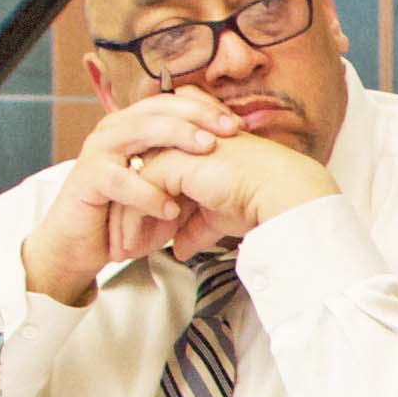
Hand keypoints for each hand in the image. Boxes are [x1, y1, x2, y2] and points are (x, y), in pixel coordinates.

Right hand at [22, 92, 244, 303]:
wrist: (84, 241)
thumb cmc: (127, 210)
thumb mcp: (166, 185)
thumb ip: (190, 168)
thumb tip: (231, 156)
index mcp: (134, 124)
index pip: (171, 102)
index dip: (204, 108)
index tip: (237, 122)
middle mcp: (115, 129)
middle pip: (158, 109)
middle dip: (197, 116)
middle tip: (228, 128)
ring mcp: (99, 150)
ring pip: (139, 132)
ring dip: (176, 138)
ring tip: (206, 149)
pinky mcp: (86, 178)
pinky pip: (120, 180)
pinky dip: (148, 193)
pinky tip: (170, 208)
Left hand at [125, 123, 337, 244]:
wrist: (276, 193)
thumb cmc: (257, 200)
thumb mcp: (218, 218)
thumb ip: (194, 228)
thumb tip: (182, 248)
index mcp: (192, 151)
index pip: (156, 178)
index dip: (144, 212)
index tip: (140, 242)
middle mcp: (181, 143)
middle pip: (139, 179)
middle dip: (127, 216)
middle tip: (121, 248)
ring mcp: (174, 147)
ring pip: (133, 184)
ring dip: (124, 222)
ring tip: (122, 252)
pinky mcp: (171, 159)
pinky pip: (138, 191)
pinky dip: (131, 221)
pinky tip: (133, 245)